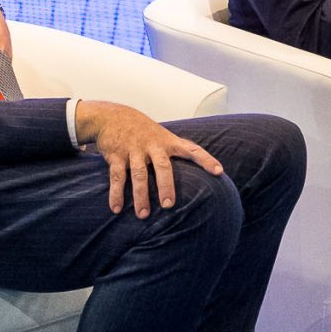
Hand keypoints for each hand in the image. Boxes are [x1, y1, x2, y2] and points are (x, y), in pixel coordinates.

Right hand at [74, 101, 224, 218]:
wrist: (111, 116)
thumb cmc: (144, 131)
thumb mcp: (163, 136)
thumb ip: (178, 150)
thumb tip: (198, 170)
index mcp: (168, 142)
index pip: (192, 150)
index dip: (206, 160)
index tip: (219, 172)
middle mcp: (153, 145)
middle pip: (162, 166)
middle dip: (166, 186)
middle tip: (169, 205)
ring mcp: (134, 150)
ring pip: (139, 174)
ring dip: (141, 196)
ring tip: (144, 215)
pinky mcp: (116, 155)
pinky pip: (117, 177)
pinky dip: (116, 194)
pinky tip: (116, 209)